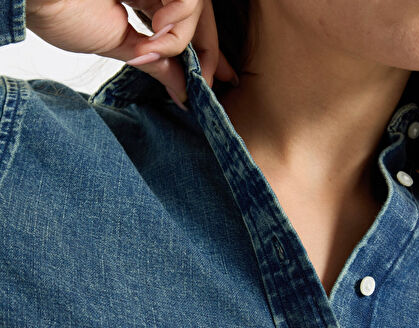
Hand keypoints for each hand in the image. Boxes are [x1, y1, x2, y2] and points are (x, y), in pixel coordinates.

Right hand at [26, 0, 237, 106]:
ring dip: (183, 39)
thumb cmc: (62, 13)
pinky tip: (157, 31)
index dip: (206, 51)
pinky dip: (178, 24)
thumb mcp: (120, 47)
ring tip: (156, 48)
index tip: (218, 80)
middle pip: (199, 15)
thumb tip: (182, 90)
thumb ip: (156, 63)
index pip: (185, 23)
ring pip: (196, 8)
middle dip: (209, 52)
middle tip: (205, 83)